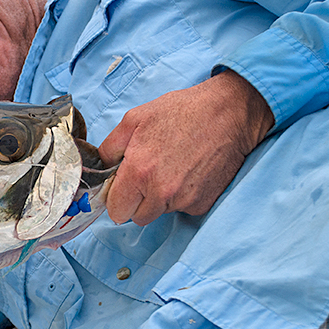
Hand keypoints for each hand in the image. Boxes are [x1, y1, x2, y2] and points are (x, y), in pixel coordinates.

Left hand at [98, 70, 273, 224]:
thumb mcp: (134, 119)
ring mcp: (184, 200)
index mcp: (139, 172)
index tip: (124, 186)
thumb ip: (109, 148)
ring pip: (160, 213)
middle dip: (137, 201)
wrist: (229, 113)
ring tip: (171, 168)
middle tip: (147, 175)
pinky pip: (182, 209)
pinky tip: (188, 171)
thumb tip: (99, 169)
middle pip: (136, 217)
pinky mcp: (203, 203)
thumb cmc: (182, 111)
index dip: (118, 198)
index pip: (116, 211)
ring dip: (160, 199)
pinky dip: (182, 196)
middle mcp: (161, 192)